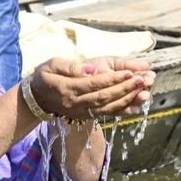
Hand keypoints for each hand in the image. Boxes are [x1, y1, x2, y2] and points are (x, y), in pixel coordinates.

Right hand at [30, 56, 154, 120]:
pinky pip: (106, 115)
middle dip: (125, 89)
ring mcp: (80, 112)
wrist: (36, 98)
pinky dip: (122, 111)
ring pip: (107, 108)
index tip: (130, 72)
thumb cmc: (45, 77)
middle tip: (142, 80)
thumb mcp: (51, 65)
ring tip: (143, 91)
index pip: (93, 84)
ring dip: (127, 100)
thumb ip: (70, 66)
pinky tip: (136, 105)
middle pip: (104, 97)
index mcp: (67, 88)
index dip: (113, 79)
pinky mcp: (85, 115)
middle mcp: (74, 103)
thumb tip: (90, 69)